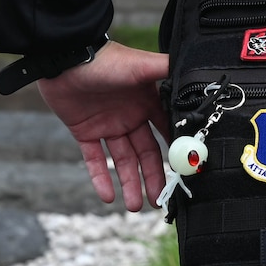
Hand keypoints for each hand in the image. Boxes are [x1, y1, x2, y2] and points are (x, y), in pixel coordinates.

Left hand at [37, 41, 169, 211]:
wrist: (64, 58)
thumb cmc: (107, 59)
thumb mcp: (143, 66)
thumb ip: (170, 70)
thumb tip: (201, 70)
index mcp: (148, 102)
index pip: (167, 132)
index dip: (176, 151)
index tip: (186, 172)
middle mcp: (131, 116)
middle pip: (147, 153)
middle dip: (155, 177)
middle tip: (161, 200)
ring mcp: (108, 126)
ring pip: (123, 161)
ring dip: (130, 183)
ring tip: (136, 207)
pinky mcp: (84, 132)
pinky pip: (94, 159)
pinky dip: (100, 178)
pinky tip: (108, 197)